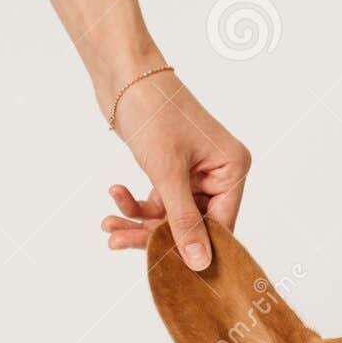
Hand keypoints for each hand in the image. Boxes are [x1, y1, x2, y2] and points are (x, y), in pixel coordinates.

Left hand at [101, 68, 250, 268]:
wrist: (123, 74)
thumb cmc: (152, 110)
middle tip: (119, 241)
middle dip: (153, 234)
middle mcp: (219, 173)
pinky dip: (135, 203)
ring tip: (109, 225)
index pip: (220, 226)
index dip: (194, 248)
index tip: (165, 269)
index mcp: (232, 169)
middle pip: (192, 225)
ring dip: (138, 221)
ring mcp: (195, 173)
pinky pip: (158, 201)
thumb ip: (183, 222)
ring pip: (170, 217)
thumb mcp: (167, 173)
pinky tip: (115, 194)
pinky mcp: (172, 171)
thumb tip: (200, 265)